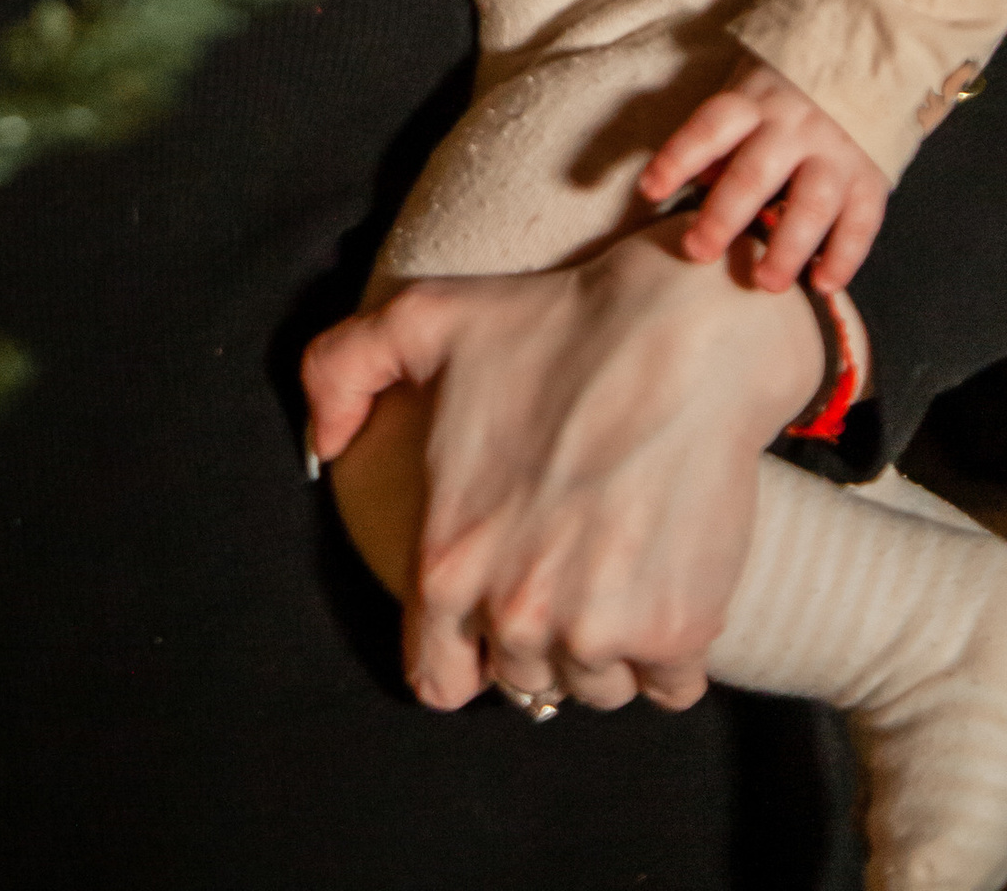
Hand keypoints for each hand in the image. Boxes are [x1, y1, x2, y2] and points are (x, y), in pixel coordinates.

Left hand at [303, 221, 839, 713]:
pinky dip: (670, 647)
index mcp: (447, 562)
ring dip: (606, 643)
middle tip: (566, 554)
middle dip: (539, 633)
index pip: (438, 679)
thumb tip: (324, 446)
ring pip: (596, 686)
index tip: (492, 620)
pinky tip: (665, 570)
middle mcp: (515, 614)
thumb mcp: (421, 322)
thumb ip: (339, 372)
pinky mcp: (677, 632)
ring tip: (614, 556)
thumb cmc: (552, 325)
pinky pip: (668, 685)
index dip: (463, 652)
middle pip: (524, 680)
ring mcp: (599, 630)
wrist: (682, 334)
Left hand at [638, 51, 888, 293]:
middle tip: (698, 251)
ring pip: (812, 203)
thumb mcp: (744, 101)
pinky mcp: (870, 179)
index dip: (678, 157)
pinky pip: (861, 223)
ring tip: (764, 282)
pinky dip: (844, 257)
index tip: (649, 190)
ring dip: (787, 247)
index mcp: (754, 103)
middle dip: (725, 215)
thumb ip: (719, 143)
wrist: (863, 68)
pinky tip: (823, 285)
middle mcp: (795, 126)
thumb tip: (694, 183)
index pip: (710, 128)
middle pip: (756, 172)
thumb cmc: (780, 101)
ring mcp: (837, 153)